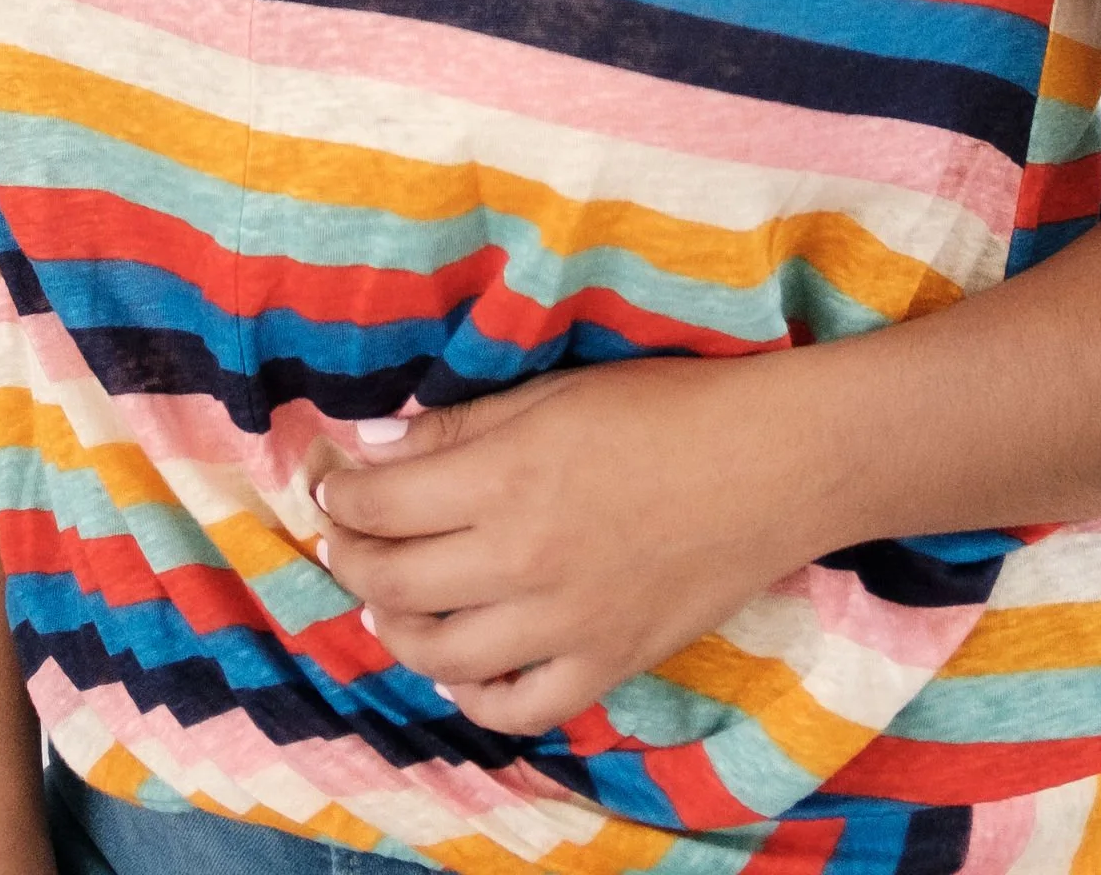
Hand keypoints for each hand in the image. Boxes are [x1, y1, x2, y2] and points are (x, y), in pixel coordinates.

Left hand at [307, 355, 819, 735]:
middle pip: (395, 584)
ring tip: (386, 605)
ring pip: (441, 655)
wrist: (771, 463)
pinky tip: (461, 670)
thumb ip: (463, 426)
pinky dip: (474, 696)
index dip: (341, 496)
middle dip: (350, 561)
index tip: (329, 486)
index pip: (383, 504)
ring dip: (395, 631)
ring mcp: (564, 625)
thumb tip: (379, 447)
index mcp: (505, 480)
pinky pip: (518, 707)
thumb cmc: (667, 407)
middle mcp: (522, 561)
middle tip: (342, 543)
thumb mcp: (557, 393)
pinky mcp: (606, 664)